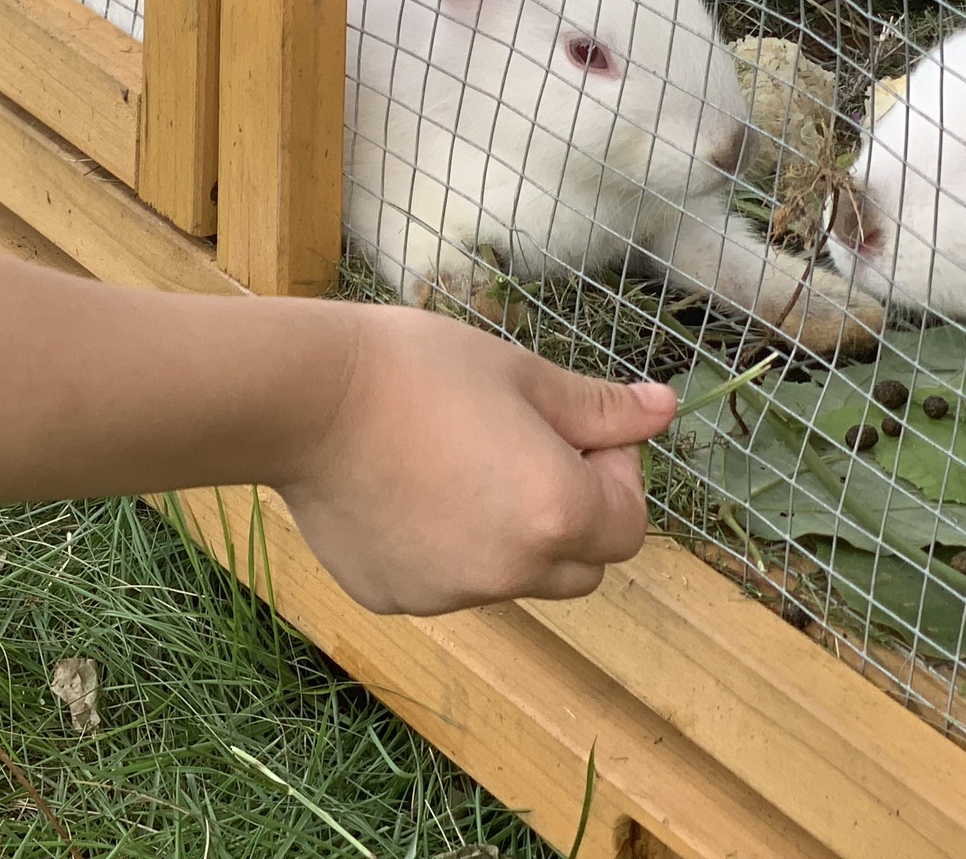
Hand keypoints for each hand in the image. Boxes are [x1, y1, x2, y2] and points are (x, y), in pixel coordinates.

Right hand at [272, 305, 675, 615]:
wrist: (300, 396)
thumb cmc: (414, 368)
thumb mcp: (518, 373)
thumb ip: (599, 408)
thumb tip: (665, 410)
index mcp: (558, 513)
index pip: (630, 524)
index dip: (612, 475)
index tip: (569, 431)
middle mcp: (513, 572)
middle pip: (578, 565)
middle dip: (568, 515)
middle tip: (515, 450)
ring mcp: (449, 593)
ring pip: (508, 576)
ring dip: (503, 534)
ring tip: (445, 464)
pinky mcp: (395, 597)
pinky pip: (442, 581)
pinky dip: (438, 548)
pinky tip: (399, 490)